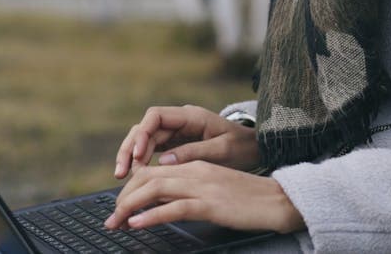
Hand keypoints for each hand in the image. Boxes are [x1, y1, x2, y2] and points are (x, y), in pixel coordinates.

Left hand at [104, 161, 304, 233]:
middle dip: (123, 198)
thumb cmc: (248, 199)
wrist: (279, 200)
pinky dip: (151, 216)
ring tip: (116, 223)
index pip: (152, 171)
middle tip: (111, 219)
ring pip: (155, 190)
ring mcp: (202, 186)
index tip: (119, 206)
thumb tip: (160, 204)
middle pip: (147, 178)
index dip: (130, 188)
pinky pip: (174, 207)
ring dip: (130, 207)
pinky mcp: (211, 204)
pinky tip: (137, 224)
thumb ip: (189, 190)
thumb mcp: (214, 189)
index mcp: (195, 166)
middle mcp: (195, 171)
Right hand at [113, 105, 259, 178]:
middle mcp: (179, 121)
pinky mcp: (175, 144)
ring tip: (122, 176)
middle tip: (121, 172)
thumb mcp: (222, 150)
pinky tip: (136, 177)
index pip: (156, 116)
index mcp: (191, 116)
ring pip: (145, 140)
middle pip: (145, 129)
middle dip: (130, 148)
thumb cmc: (242, 146)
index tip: (137, 155)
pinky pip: (152, 150)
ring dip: (132, 156)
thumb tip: (164, 161)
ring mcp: (176, 132)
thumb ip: (194, 153)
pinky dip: (142, 162)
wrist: (255, 147)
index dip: (142, 134)